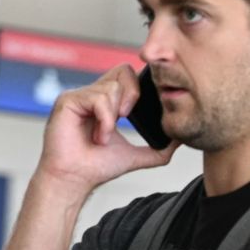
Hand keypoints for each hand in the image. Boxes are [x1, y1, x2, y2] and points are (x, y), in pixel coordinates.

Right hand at [36, 63, 176, 195]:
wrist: (75, 178)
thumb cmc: (98, 166)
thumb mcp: (137, 156)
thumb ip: (159, 149)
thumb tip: (180, 141)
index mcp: (108, 102)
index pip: (129, 76)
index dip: (140, 87)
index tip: (140, 112)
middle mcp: (93, 94)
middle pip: (124, 71)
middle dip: (133, 93)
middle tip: (128, 117)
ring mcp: (80, 96)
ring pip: (112, 87)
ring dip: (114, 117)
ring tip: (103, 137)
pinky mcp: (68, 100)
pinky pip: (98, 98)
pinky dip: (105, 120)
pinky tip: (99, 136)